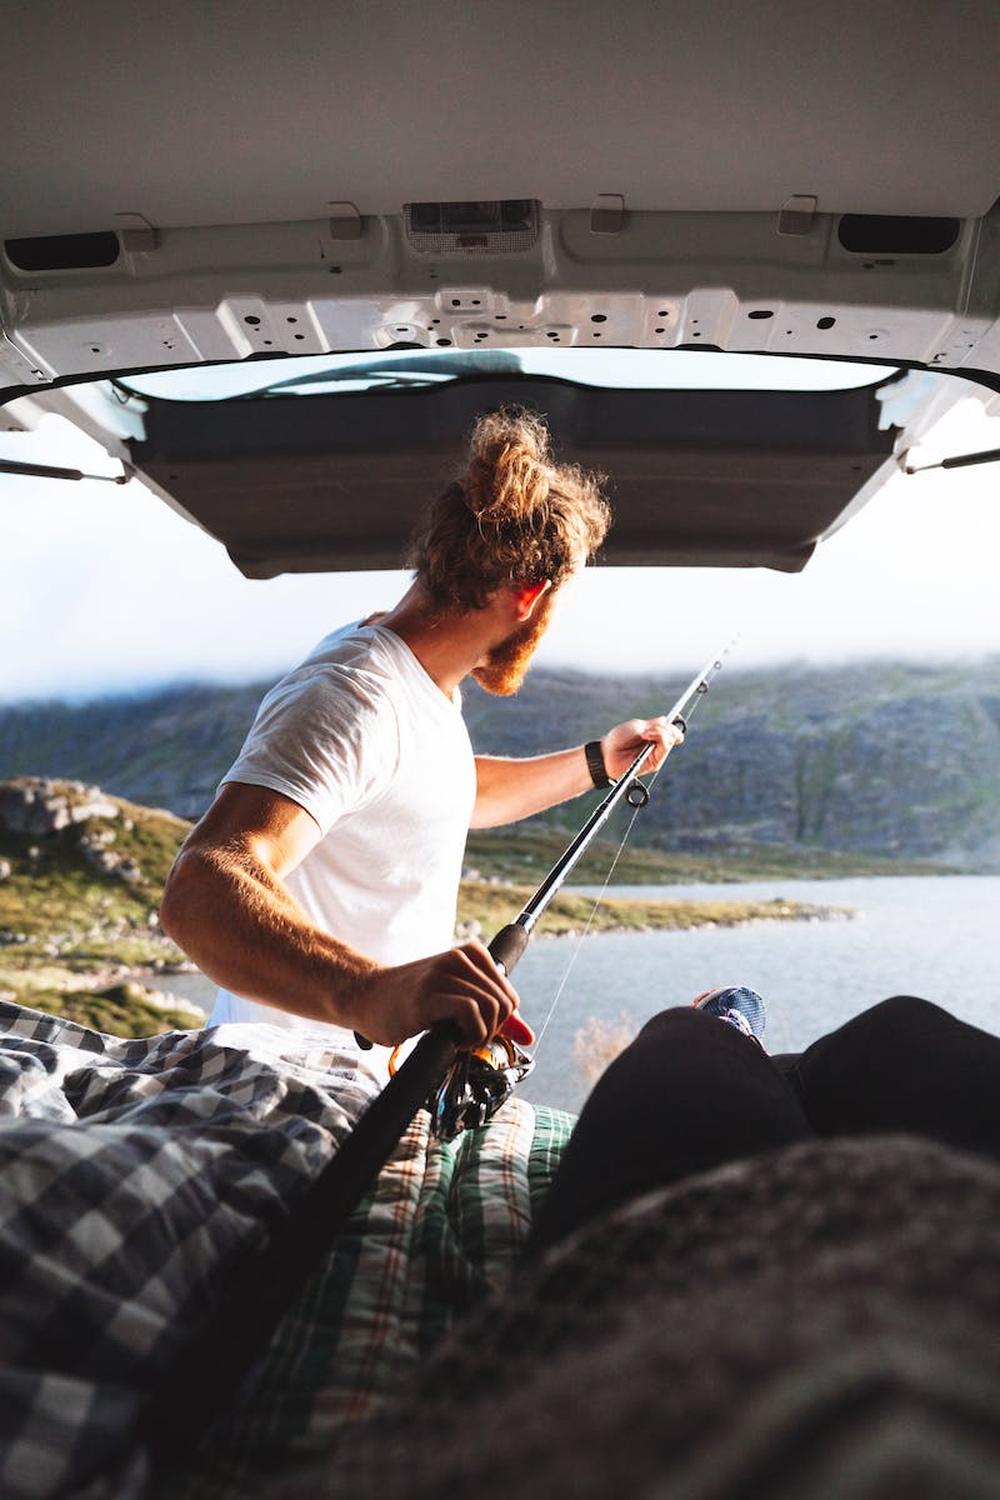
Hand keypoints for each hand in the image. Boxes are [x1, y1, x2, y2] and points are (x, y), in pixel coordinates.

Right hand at [351, 940, 533, 1048]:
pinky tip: (451, 1041)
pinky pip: (471, 1012)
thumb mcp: (458, 1001)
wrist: (366, 997)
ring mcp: (443, 974)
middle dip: (491, 1030)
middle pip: (504, 1003)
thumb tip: (528, 1035)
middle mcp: (459, 958)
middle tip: (466, 1039)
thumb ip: (494, 1015)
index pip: (510, 995)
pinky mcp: (428, 994)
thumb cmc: (412, 1001)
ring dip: (478, 1036)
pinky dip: (469, 1035)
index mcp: (471, 954)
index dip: (499, 1022)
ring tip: (457, 1040)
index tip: (477, 1030)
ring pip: (490, 1008)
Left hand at [600, 716, 683, 780]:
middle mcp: (657, 746)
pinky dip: (659, 739)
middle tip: (649, 728)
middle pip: (674, 735)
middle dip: (665, 728)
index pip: (672, 731)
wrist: (608, 753)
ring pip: (670, 741)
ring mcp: (657, 755)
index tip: (663, 722)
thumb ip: (653, 725)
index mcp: (654, 735)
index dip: (671, 726)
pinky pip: (664, 750)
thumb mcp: (637, 726)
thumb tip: (666, 720)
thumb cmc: (619, 739)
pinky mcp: (655, 763)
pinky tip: (646, 737)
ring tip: (645, 733)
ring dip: (660, 733)